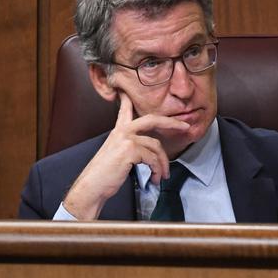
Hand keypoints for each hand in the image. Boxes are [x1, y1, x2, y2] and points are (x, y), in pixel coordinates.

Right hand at [63, 95, 189, 219]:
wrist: (92, 186)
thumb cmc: (104, 175)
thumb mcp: (116, 155)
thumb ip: (130, 147)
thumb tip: (149, 152)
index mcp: (118, 131)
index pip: (125, 109)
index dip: (129, 99)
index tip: (129, 91)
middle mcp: (122, 131)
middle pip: (152, 120)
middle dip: (172, 123)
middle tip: (185, 127)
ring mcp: (126, 139)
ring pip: (156, 146)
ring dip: (163, 163)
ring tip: (163, 175)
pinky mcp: (130, 150)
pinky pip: (153, 159)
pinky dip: (157, 170)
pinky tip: (154, 178)